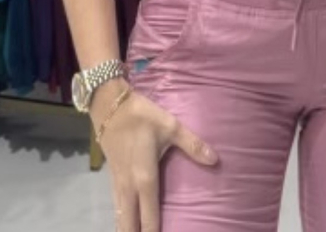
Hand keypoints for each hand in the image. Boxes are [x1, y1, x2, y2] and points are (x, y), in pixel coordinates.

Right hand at [92, 80, 217, 230]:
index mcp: (145, 178)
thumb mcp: (170, 127)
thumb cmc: (142, 116)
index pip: (149, 218)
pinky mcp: (113, 177)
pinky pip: (117, 206)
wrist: (109, 105)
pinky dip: (122, 218)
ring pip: (120, 217)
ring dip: (128, 229)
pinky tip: (128, 221)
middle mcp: (129, 187)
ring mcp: (117, 183)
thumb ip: (192, 144)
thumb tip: (215, 159)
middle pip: (129, 224)